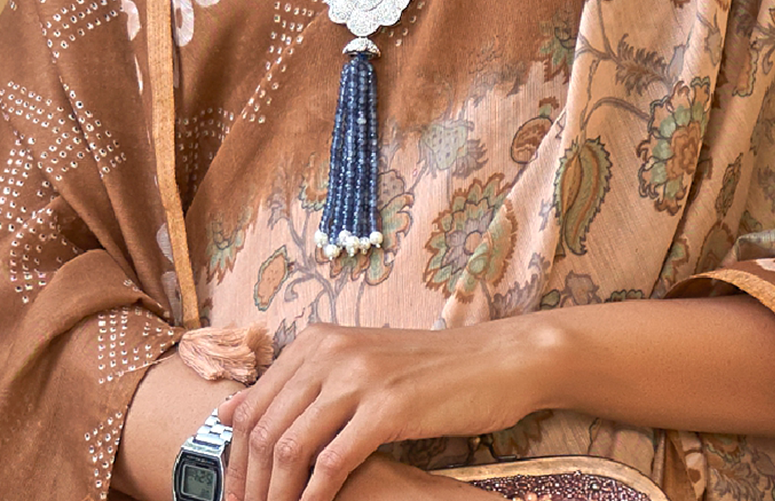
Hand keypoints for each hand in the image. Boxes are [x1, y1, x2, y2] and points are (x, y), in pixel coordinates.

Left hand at [218, 320, 541, 500]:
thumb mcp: (357, 365)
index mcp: (318, 339)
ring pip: (289, 447)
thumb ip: (298, 385)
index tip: (234, 496)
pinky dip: (314, 497)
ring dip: (275, 496)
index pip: (252, 405)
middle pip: (263, 429)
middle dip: (248, 485)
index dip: (234, 460)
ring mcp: (360, 375)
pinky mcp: (389, 406)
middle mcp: (332, 350)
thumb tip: (230, 411)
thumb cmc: (427, 370)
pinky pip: (332, 462)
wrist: (495, 359)